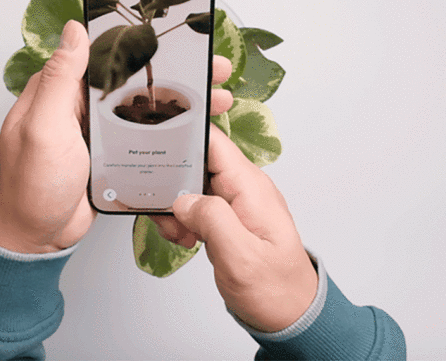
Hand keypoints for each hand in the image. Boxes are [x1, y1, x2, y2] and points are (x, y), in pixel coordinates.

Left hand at [0, 20, 234, 253]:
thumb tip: (74, 30)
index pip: (105, 55)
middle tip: (213, 70)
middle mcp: (78, 106)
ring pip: (144, 107)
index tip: (180, 41)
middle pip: (133, 79)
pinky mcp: (110, 154)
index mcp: (59, 91)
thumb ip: (58, 80)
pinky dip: (171, 131)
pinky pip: (144, 135)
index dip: (144, 44)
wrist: (37, 238)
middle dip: (176, 73)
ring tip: (216, 99)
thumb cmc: (31, 186)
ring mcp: (96, 131)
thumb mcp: (43, 128)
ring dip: (181, 101)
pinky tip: (195, 131)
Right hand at [152, 126, 317, 332]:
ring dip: (175, 205)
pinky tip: (186, 237)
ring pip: (190, 183)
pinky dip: (182, 218)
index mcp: (250, 187)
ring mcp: (234, 200)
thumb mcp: (241, 258)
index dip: (184, 131)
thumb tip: (183, 199)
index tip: (154, 140)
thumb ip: (213, 220)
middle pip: (194, 159)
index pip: (213, 140)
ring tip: (181, 234)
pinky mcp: (226, 215)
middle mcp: (242, 187)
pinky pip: (195, 202)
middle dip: (171, 181)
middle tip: (169, 216)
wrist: (290, 314)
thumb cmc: (276, 289)